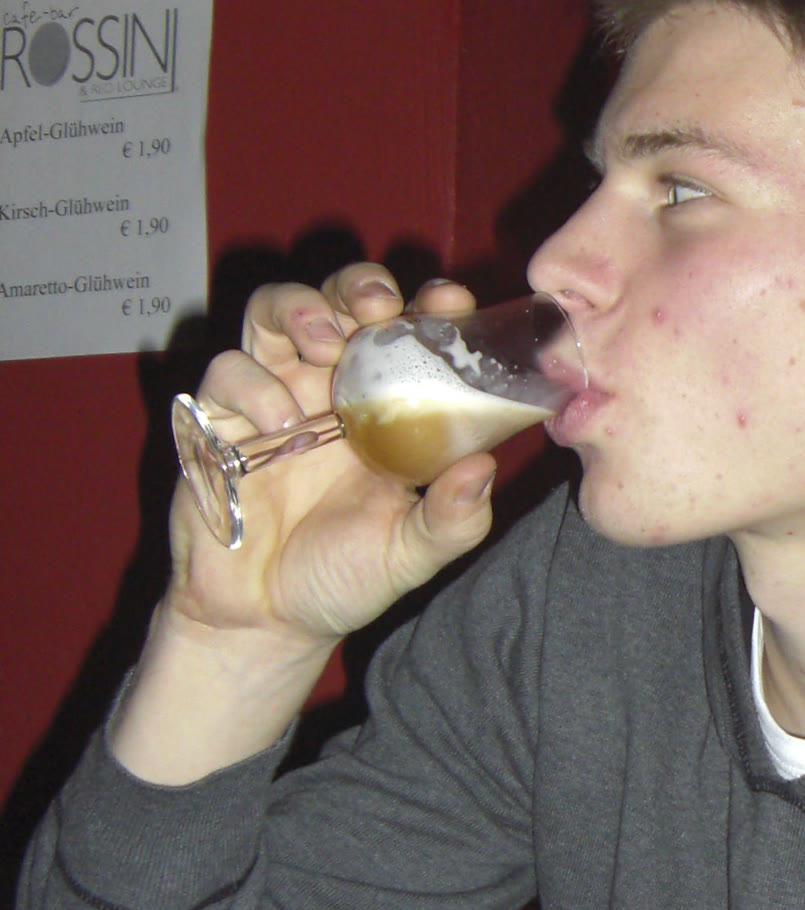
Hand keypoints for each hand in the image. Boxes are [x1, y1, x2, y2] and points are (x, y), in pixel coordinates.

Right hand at [168, 265, 498, 649]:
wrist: (264, 622)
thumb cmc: (340, 578)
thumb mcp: (410, 554)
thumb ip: (451, 518)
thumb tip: (483, 467)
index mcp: (382, 407)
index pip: (407, 333)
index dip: (428, 307)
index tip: (451, 305)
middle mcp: (325, 388)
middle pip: (339, 299)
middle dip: (360, 286)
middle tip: (380, 308)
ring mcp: (269, 396)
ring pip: (274, 311)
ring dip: (303, 309)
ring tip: (328, 342)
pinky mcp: (217, 420)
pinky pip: (226, 371)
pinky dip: (255, 385)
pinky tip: (282, 424)